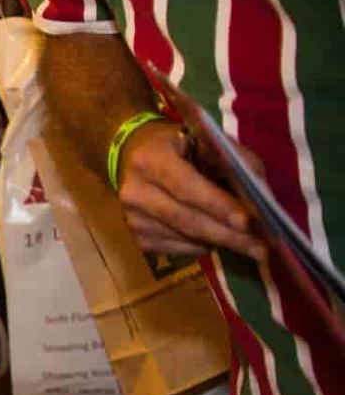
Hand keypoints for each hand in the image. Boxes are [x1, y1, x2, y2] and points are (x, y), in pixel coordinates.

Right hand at [116, 122, 265, 260]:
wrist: (138, 159)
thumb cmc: (185, 148)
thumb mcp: (211, 144)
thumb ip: (236, 165)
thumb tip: (260, 204)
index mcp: (150, 159)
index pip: (186, 187)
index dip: (217, 205)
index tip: (248, 222)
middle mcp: (134, 192)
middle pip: (186, 220)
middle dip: (227, 235)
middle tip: (261, 249)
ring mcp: (133, 219)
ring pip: (185, 238)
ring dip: (221, 243)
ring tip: (251, 246)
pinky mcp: (138, 240)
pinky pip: (179, 251)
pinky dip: (205, 247)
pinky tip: (219, 239)